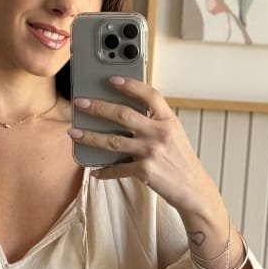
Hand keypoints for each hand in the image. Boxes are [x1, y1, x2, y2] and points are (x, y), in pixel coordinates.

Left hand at [67, 76, 220, 219]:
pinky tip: (94, 171)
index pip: (150, 95)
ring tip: (74, 132)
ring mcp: (151, 152)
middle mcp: (160, 133)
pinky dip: (104, 171)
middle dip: (98, 107)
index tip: (112, 79)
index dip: (131, 85)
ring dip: (90, 136)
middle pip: (123, 115)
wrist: (194, 189)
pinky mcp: (144, 171)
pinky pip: (117, 169)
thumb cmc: (181, 162)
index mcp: (168, 120)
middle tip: (80, 104)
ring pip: (113, 141)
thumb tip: (125, 117)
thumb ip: (155, 123)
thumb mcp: (174, 135)